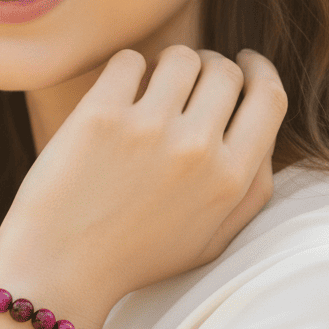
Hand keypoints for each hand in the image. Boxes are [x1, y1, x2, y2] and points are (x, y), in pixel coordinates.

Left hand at [0, 46, 286, 315]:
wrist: (58, 271)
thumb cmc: (136, 256)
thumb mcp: (212, 240)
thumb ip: (251, 191)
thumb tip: (265, 134)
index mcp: (229, 180)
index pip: (270, 97)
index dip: (261, 70)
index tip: (246, 61)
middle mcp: (196, 150)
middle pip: (225, 71)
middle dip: (212, 65)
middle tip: (190, 78)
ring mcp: (148, 129)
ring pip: (180, 57)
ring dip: (168, 64)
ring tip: (152, 83)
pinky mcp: (101, 115)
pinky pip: (129, 60)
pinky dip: (127, 68)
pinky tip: (119, 90)